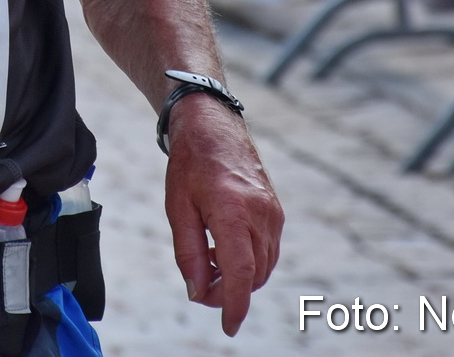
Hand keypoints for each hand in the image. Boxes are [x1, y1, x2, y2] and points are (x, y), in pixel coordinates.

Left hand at [162, 93, 283, 335]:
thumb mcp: (177, 208)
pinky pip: (267, 250)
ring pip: (263, 266)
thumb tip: (199, 293)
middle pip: (253, 275)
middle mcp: (261, 215)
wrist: (213, 125)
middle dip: (229, 291)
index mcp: (233, 212)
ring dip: (240, 277)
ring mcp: (273, 213)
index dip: (234, 305)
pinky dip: (248, 260)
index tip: (228, 327)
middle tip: (201, 287)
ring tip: (209, 261)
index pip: (241, 273)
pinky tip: (223, 248)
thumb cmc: (190, 163)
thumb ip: (189, 253)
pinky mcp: (276, 211)